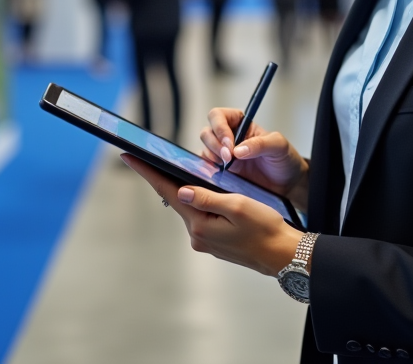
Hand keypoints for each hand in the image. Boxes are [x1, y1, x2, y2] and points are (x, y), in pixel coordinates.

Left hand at [121, 154, 301, 275]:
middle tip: (155, 157)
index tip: (129, 157)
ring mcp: (206, 241)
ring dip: (189, 191)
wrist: (284, 255)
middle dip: (168, 178)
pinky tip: (207, 193)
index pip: (168, 192)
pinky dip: (202, 203)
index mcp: (200, 225)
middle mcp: (198, 236)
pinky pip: (202, 217)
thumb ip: (208, 197)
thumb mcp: (238, 205)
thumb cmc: (266, 230)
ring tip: (184, 171)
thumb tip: (182, 191)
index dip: (148, 172)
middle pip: (178, 199)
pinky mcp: (214, 242)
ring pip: (192, 208)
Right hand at [200, 108, 308, 207]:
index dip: (220, 128)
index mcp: (240, 124)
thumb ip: (261, 144)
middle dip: (215, 144)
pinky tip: (222, 175)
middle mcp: (229, 137)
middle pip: (207, 132)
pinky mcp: (221, 172)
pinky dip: (209, 169)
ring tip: (228, 167)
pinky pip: (206, 167)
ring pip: (204, 149)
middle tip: (229, 158)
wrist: (287, 185)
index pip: (219, 116)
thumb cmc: (284, 160)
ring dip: (212, 157)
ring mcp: (223, 155)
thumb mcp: (279, 146)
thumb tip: (238, 150)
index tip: (230, 144)